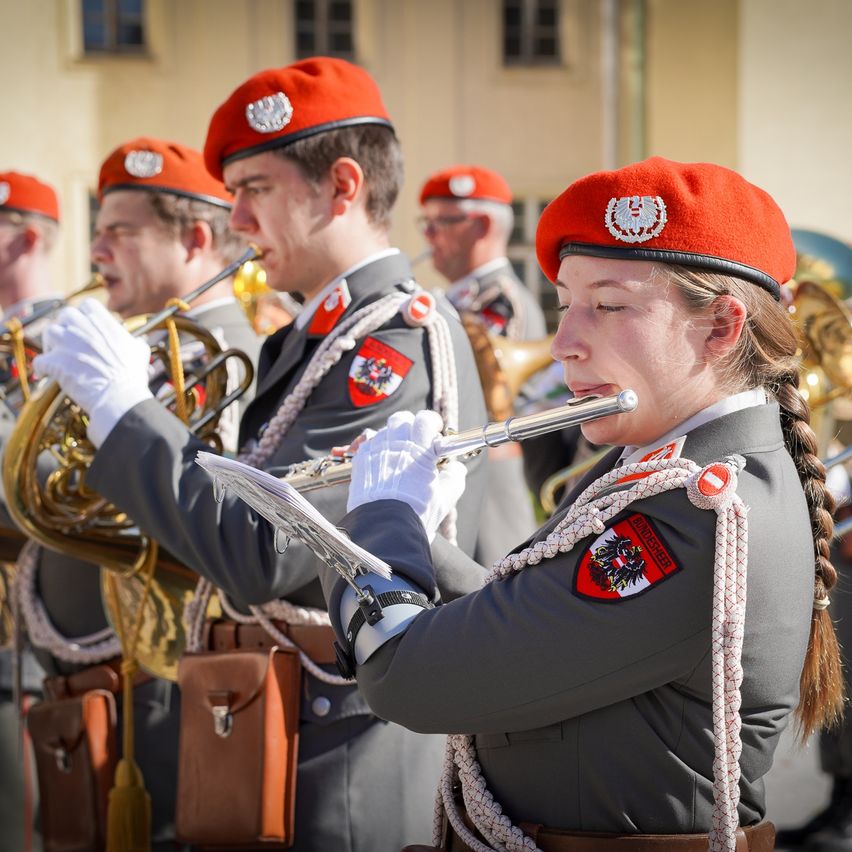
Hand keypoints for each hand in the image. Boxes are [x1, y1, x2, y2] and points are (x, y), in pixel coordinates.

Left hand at [34, 298, 152, 446]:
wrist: (120, 395)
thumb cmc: (132, 375)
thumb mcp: (140, 352)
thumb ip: (136, 342)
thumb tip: (139, 341)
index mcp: (103, 322)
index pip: (88, 305)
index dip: (85, 315)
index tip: (87, 327)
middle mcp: (82, 327)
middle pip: (66, 315)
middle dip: (66, 326)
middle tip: (70, 340)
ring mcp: (67, 343)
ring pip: (49, 332)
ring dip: (51, 343)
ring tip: (57, 355)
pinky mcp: (55, 361)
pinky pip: (40, 360)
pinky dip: (42, 367)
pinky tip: (47, 374)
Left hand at [347, 410, 466, 541]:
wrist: (384, 530)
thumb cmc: (417, 515)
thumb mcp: (445, 499)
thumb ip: (455, 478)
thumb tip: (456, 468)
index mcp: (418, 450)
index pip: (426, 419)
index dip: (432, 423)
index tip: (435, 434)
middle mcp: (395, 444)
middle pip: (402, 419)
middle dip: (411, 426)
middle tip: (418, 443)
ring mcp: (375, 451)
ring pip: (385, 430)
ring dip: (394, 437)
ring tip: (399, 456)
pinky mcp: (360, 461)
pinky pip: (369, 443)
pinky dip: (378, 449)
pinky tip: (384, 465)